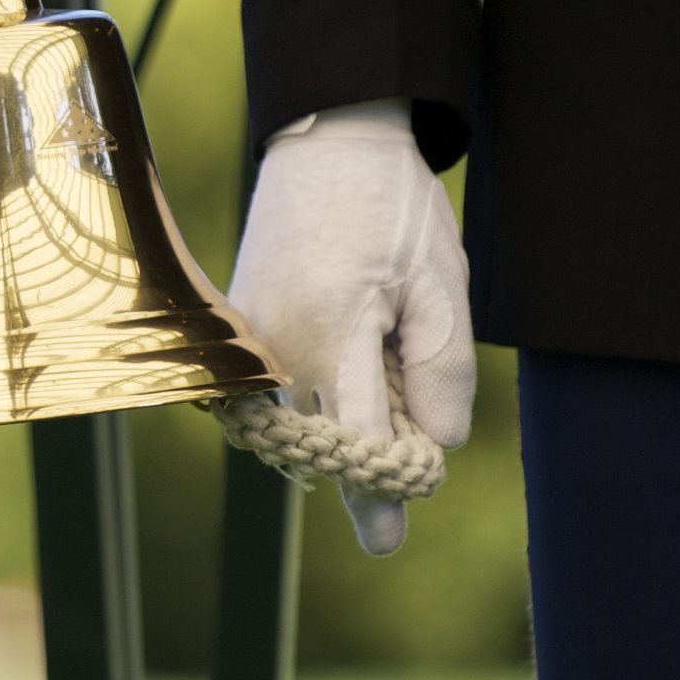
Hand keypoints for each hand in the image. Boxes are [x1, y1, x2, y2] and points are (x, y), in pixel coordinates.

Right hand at [226, 99, 474, 554]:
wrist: (329, 137)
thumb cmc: (393, 208)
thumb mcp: (441, 287)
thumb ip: (441, 377)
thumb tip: (430, 449)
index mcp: (327, 333)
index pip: (354, 442)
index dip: (379, 494)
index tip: (388, 542)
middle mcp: (272, 342)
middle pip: (318, 439)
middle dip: (364, 452)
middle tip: (408, 428)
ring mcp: (247, 332)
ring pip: (294, 416)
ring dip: (339, 419)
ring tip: (380, 351)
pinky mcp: (238, 322)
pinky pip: (275, 386)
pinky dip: (316, 391)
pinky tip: (351, 348)